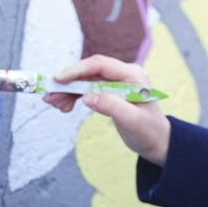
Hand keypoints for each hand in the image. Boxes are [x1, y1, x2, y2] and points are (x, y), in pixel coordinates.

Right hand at [43, 54, 171, 164]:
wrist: (157, 141)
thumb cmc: (149, 131)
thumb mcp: (132, 121)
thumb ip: (111, 106)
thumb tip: (87, 97)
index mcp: (133, 75)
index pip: (100, 65)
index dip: (77, 70)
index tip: (58, 80)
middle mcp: (123, 74)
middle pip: (89, 72)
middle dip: (68, 83)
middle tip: (51, 96)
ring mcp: (116, 82)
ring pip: (85, 81)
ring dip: (68, 91)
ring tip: (55, 104)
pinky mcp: (109, 92)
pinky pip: (87, 89)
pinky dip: (74, 96)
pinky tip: (65, 106)